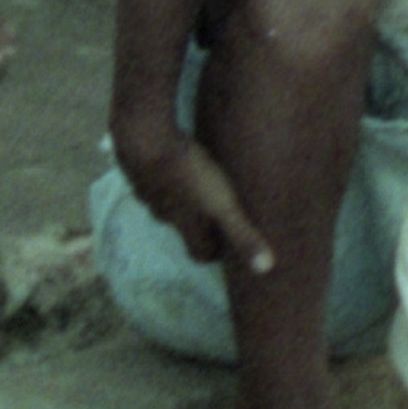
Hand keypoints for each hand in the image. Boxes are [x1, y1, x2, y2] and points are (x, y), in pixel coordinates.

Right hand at [112, 117, 273, 281]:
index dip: (216, 253)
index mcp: (186, 225)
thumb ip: (242, 235)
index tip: (230, 249)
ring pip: (168, 205)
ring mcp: (150, 192)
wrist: (145, 140)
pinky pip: (156, 180)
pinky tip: (180, 163)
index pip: (200, 253)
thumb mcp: (223, 206)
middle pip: (185, 229)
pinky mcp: (142, 169)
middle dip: (202, 228)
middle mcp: (165, 214)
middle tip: (222, 217)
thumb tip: (265, 268)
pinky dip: (169, 178)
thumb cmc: (189, 175)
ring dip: (185, 201)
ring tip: (204, 188)